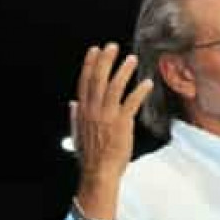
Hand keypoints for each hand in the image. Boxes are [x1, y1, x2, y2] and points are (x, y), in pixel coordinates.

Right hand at [72, 43, 152, 183]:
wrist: (98, 173)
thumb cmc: (90, 156)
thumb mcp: (78, 134)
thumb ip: (75, 116)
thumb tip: (72, 103)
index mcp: (83, 111)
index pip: (85, 81)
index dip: (90, 64)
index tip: (95, 50)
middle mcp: (93, 110)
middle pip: (98, 79)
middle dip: (105, 61)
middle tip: (112, 46)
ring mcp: (107, 116)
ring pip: (114, 87)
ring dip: (123, 71)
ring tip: (132, 59)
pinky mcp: (121, 123)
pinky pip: (131, 102)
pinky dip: (139, 91)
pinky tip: (147, 83)